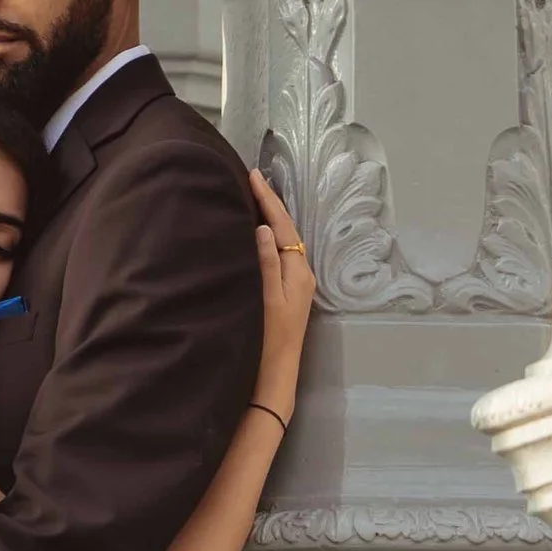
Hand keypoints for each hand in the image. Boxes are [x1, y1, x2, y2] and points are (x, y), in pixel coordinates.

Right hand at [247, 169, 315, 415]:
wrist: (274, 374)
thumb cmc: (268, 339)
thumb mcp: (266, 298)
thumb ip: (265, 263)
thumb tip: (262, 228)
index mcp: (298, 271)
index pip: (282, 226)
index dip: (268, 200)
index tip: (252, 175)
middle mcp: (301, 273)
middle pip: (285, 230)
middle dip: (269, 204)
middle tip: (250, 180)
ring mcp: (294, 283)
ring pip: (281, 242)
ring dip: (268, 219)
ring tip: (251, 198)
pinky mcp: (285, 292)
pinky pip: (276, 254)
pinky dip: (265, 237)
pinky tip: (253, 233)